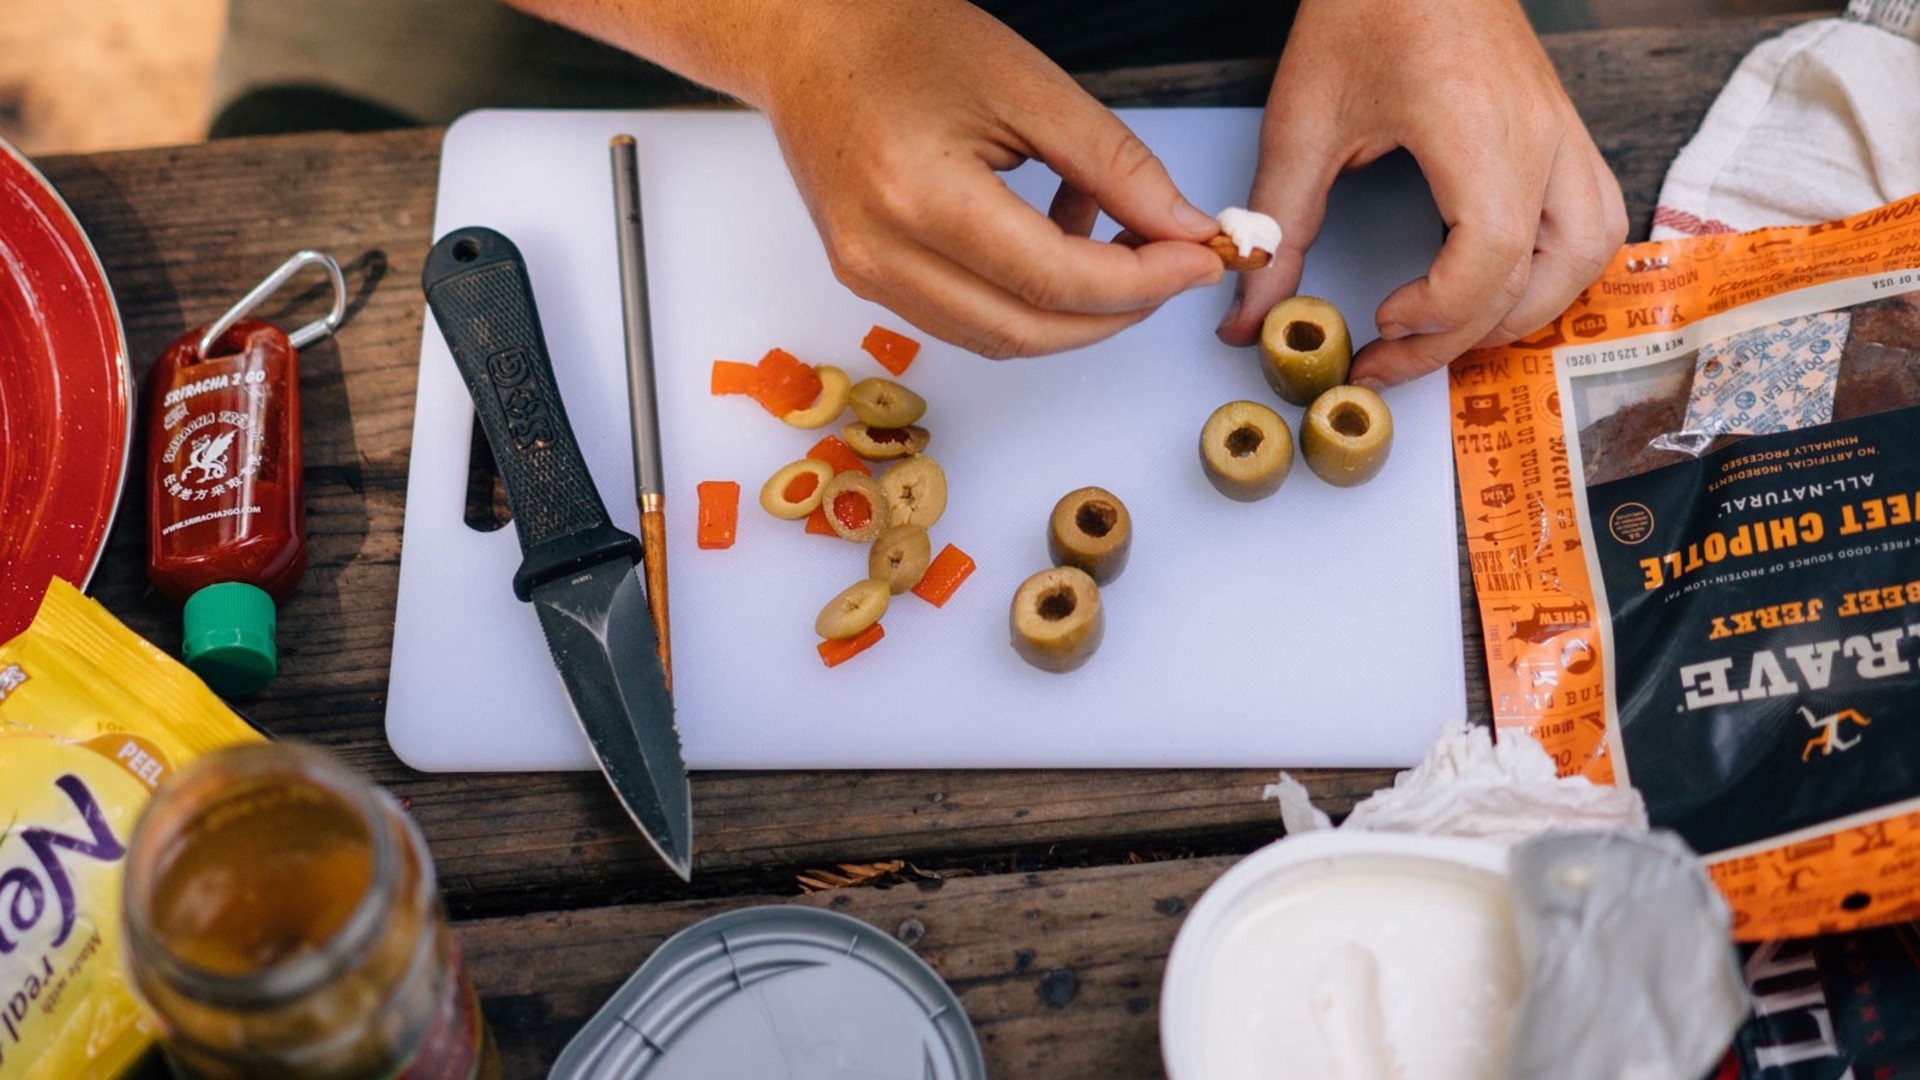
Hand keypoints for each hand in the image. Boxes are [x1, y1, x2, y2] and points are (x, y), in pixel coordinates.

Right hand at [760, 0, 1223, 357]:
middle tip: (1174, 267)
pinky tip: (1055, 240)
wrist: (808, 39)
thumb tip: (1182, 229)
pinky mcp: (867, 280)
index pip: (1054, 278)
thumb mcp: (1029, 86)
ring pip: (1001, 339)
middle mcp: (883, 253)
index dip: (1141, 281)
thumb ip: (1115, 165)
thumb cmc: (904, 40)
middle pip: (1030, 330)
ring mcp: (868, 275)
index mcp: (921, 196)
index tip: (1198, 259)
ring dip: (1076, 313)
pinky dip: (1027, 300)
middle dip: (1118, 311)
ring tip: (1118, 246)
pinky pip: (968, 321)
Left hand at [1215, 0, 1626, 386]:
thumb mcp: (1301, 122)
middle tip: (1393, 353)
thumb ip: (1278, 228)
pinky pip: (1590, 219)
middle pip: (1547, 272)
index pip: (1493, 256)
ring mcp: (1563, 130)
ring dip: (1526, 307)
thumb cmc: (1364, 9)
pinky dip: (1552, 268)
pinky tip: (1493, 282)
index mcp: (1478, 128)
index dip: (1440, 313)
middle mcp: (1539, 133)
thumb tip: (1249, 317)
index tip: (1380, 321)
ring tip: (1450, 328)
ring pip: (1588, 252)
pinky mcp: (1563, 129)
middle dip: (1468, 334)